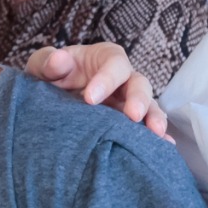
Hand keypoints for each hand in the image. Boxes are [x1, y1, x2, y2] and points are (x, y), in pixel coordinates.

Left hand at [24, 44, 168, 137]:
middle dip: (138, 99)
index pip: (114, 64)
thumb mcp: (43, 66)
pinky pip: (147, 129)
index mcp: (106, 59)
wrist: (50, 102)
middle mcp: (123, 79)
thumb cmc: (51, 77)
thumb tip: (58, 60)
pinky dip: (156, 138)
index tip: (90, 99)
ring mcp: (129, 103)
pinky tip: (163, 148)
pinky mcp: (129, 124)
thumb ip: (48, 62)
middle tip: (132, 116)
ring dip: (153, 119)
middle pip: (139, 84)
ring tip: (155, 134)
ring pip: (149, 107)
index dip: (106, 79)